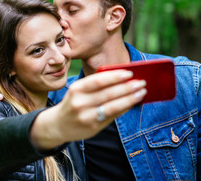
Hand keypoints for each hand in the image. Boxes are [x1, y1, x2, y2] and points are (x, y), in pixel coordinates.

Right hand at [30, 70, 145, 149]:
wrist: (59, 125)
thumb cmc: (74, 102)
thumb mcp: (78, 91)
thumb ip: (96, 85)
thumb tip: (123, 79)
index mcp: (76, 89)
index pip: (98, 80)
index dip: (115, 76)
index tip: (130, 72)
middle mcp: (80, 103)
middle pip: (108, 94)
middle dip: (127, 87)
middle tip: (141, 82)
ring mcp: (86, 117)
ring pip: (113, 106)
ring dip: (130, 99)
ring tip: (141, 93)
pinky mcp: (93, 128)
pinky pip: (112, 116)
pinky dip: (124, 108)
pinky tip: (132, 103)